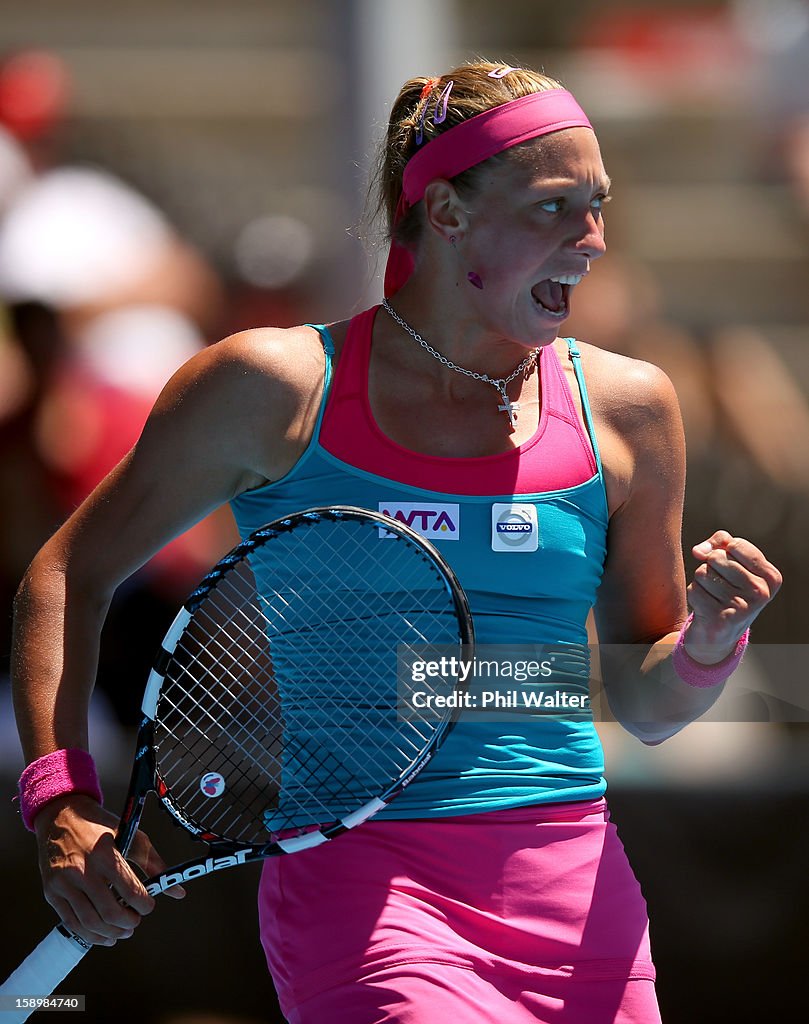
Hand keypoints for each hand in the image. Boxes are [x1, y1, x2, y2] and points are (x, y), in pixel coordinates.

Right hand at [34, 794, 184, 946]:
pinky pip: (72, 923)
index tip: (148, 905)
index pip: (131, 892)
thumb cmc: (98, 825)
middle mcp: (83, 870)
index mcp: (105, 854)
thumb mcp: (130, 835)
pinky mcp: (52, 893)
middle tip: (135, 920)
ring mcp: (64, 883)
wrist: (61, 815)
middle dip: (129, 923)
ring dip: (111, 933)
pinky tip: (103, 934)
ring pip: (91, 923)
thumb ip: (154, 863)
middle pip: (110, 913)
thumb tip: (176, 890)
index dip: (145, 905)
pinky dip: (90, 935)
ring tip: (122, 930)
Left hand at [685, 530, 781, 661]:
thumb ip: (720, 543)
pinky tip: (706, 607)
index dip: (722, 549)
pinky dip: (695, 595)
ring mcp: (742, 607)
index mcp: (771, 577)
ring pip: (702, 573)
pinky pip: (694, 590)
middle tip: (720, 585)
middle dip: (710, 567)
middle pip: (716, 558)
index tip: (728, 565)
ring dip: (701, 582)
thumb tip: (698, 551)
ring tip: (714, 596)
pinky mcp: (721, 619)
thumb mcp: (733, 563)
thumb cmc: (727, 589)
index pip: (735, 544)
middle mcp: (761, 593)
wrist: (719, 633)